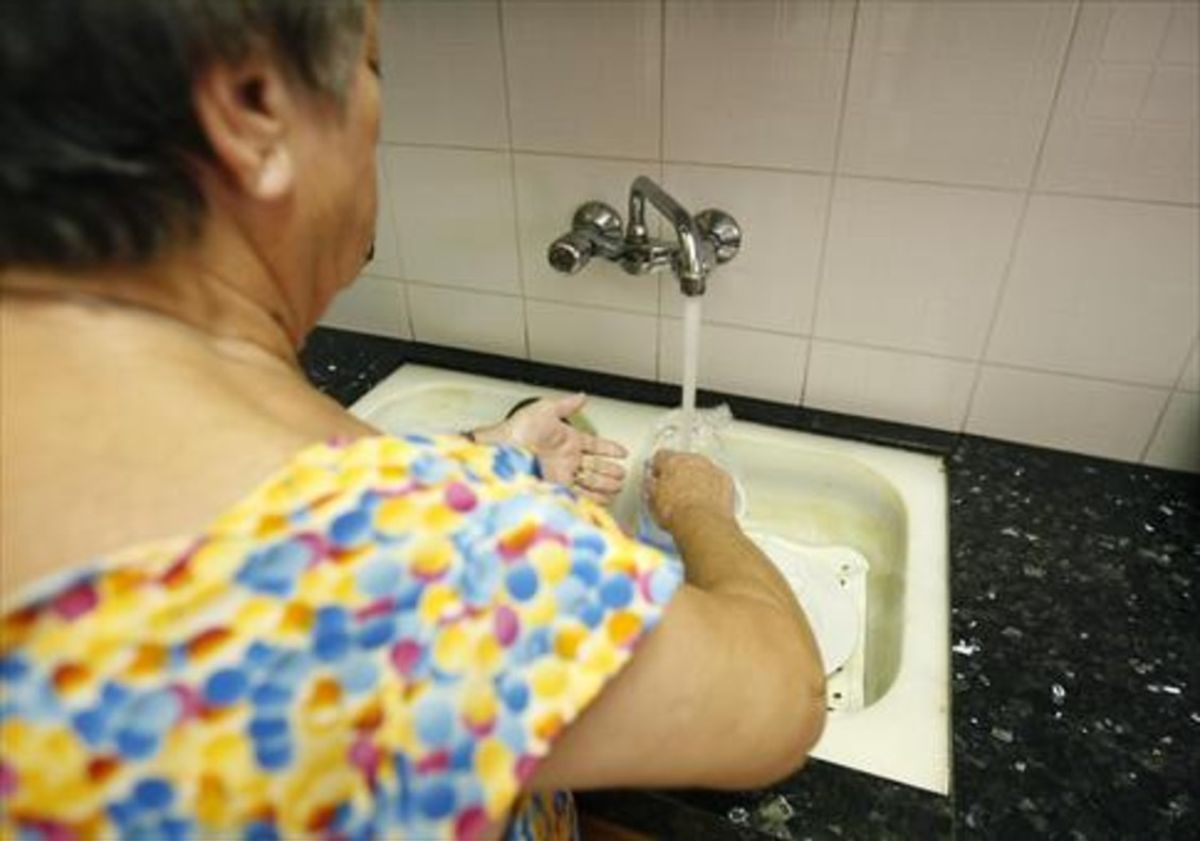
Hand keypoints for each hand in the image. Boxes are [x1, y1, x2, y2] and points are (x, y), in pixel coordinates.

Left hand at [475, 393, 627, 504]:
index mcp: (568, 440)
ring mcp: (563, 474)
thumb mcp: (546, 410)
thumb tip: (581, 396)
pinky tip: (603, 500)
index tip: (622, 452)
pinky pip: (580, 494)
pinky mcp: (558, 487)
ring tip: (618, 487)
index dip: (609, 448)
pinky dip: (594, 498)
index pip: (595, 445)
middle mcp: (567, 458)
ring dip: (606, 484)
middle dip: (611, 470)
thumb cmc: (518, 429)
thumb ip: (566, 405)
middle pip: (596, 466)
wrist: (503, 451)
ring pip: (592, 481)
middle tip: (623, 475)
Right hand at [646, 449, 734, 531]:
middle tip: (676, 491)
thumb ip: (651, 486)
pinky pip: (717, 479)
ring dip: (697, 478)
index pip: (660, 456)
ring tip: (694, 498)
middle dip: (680, 472)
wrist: (702, 523)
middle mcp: (692, 459)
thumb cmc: (676, 513)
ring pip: (701, 468)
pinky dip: (713, 487)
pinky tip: (708, 501)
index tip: (658, 478)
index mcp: (671, 461)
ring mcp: (711, 468)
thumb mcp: (653, 502)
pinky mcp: (725, 479)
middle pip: (683, 460)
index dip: (658, 468)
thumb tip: (652, 483)